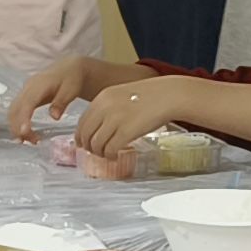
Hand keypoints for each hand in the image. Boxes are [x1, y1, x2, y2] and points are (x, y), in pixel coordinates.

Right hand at [5, 58, 98, 137]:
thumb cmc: (72, 79)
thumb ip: (61, 102)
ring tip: (30, 140)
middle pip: (15, 109)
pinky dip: (18, 123)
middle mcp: (28, 88)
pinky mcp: (26, 97)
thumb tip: (54, 117)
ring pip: (13, 111)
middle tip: (31, 141)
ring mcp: (25, 92)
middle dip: (18, 127)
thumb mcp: (71, 89)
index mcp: (39, 85)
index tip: (24, 132)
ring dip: (17, 127)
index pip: (27, 102)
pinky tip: (27, 134)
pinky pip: (16, 111)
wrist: (70, 68)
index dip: (23, 118)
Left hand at [75, 75, 197, 157]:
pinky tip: (115, 157)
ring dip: (100, 153)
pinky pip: (110, 149)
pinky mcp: (126, 132)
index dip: (81, 136)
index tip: (84, 144)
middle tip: (95, 153)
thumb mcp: (124, 94)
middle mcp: (105, 108)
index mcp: (102, 98)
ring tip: (107, 155)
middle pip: (86, 134)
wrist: (169, 95)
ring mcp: (115, 120)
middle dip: (88, 147)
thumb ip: (109, 107)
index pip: (83, 121)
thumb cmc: (151, 96)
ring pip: (96, 144)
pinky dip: (110, 156)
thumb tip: (100, 127)